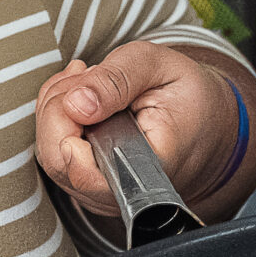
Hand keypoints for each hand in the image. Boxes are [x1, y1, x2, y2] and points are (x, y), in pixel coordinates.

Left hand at [36, 41, 255, 218]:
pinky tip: (82, 95)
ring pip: (50, 154)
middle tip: (86, 73)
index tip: (77, 102)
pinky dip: (57, 117)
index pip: (91, 177)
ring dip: (56, 108)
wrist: (205, 121)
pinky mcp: (89, 182)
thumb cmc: (184, 94)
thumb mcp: (158, 66)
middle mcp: (123, 189)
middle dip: (58, 108)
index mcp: (152, 166)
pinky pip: (53, 152)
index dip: (67, 143)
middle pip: (59, 162)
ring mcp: (103, 191)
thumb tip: (75, 103)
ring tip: (88, 79)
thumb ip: (116, 80)